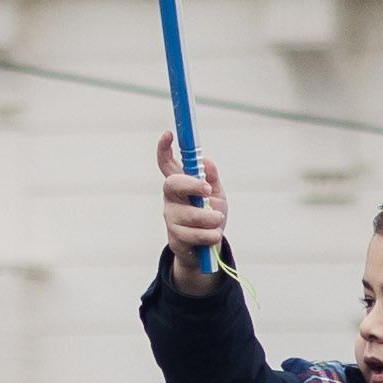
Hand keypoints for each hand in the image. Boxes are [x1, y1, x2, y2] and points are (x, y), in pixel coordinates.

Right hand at [157, 131, 226, 291]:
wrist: (207, 248)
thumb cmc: (210, 217)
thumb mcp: (216, 195)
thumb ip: (212, 178)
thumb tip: (206, 162)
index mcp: (181, 184)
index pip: (167, 163)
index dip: (164, 148)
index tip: (168, 133)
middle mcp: (171, 198)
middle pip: (172, 183)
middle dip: (191, 185)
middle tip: (208, 190)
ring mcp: (171, 217)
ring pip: (191, 214)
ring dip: (211, 218)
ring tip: (218, 221)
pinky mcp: (175, 237)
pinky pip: (197, 234)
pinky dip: (211, 235)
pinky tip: (212, 236)